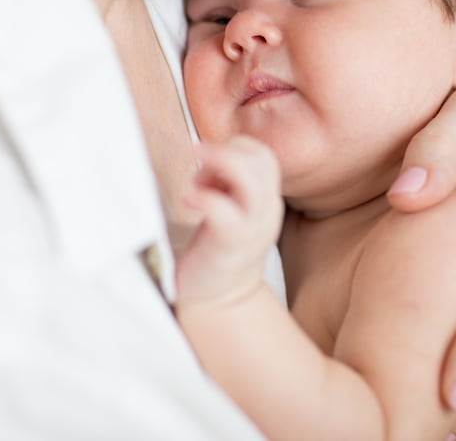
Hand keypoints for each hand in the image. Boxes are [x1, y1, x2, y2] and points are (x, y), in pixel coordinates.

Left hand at [175, 136, 283, 306]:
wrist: (219, 304)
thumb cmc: (214, 253)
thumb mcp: (230, 211)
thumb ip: (224, 183)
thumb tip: (204, 153)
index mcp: (266, 200)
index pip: (262, 154)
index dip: (233, 149)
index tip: (207, 168)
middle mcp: (266, 210)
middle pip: (262, 158)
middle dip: (225, 152)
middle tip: (198, 171)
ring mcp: (253, 226)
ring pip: (251, 176)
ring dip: (217, 166)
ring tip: (195, 183)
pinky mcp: (232, 242)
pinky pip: (225, 209)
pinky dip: (203, 197)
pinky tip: (189, 203)